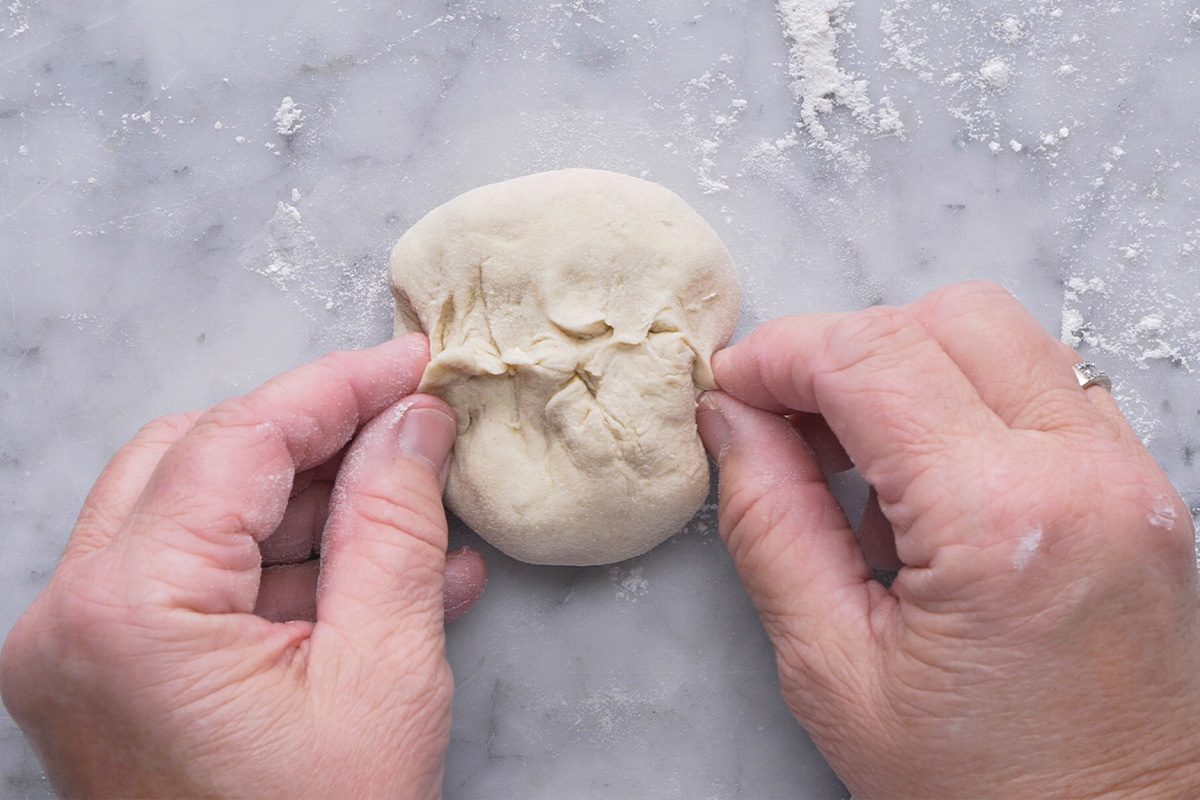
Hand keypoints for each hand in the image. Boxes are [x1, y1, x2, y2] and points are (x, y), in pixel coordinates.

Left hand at [0, 334, 485, 798]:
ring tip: (423, 523)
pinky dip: (285, 571)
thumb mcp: (385, 671)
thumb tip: (412, 421)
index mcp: (127, 612)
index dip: (337, 388)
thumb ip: (394, 524)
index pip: (237, 441)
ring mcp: (77, 651)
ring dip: (310, 511)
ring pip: (196, 516)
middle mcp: (71, 619)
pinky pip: (197, 584)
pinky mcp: (108, 678)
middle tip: (410, 435)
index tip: (412, 364)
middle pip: (198, 461)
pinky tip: (385, 580)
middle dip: (315, 444)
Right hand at [698, 282, 1199, 798]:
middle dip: (847, 349)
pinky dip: (968, 401)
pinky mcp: (1141, 491)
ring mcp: (1130, 479)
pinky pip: (1044, 388)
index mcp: (1002, 522)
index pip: (872, 359)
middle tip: (788, 421)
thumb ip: (769, 523)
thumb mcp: (833, 670)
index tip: (732, 387)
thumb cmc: (981, 788)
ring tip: (858, 464)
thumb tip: (733, 421)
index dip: (780, 355)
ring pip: (1004, 338)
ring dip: (910, 370)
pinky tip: (926, 482)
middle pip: (948, 318)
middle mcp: (1087, 476)